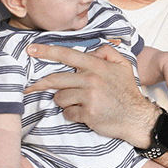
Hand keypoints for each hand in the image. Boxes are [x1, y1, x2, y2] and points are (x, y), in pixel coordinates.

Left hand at [24, 43, 158, 146]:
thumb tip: (91, 51)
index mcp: (97, 66)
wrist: (138, 118)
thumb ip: (108, 52)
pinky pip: (68, 113)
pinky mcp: (88, 114)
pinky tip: (84, 114)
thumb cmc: (128, 92)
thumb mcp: (124, 65)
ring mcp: (89, 97)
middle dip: (40, 84)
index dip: (46, 51)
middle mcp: (92, 79)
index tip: (30, 49)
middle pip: (56, 79)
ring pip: (60, 98)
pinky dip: (72, 115)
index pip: (67, 55)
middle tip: (31, 87)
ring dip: (64, 101)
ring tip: (77, 103)